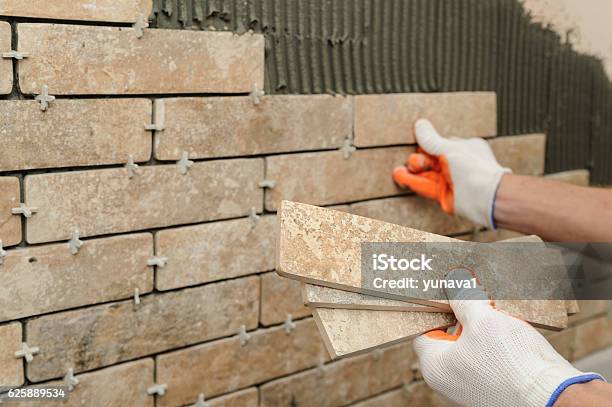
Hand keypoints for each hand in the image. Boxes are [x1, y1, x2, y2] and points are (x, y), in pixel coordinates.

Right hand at [393, 119, 510, 227]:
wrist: (485, 196)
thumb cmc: (473, 168)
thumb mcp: (448, 148)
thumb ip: (430, 139)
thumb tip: (420, 124)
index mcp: (462, 148)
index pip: (438, 143)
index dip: (426, 144)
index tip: (417, 143)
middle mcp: (456, 163)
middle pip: (430, 159)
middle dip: (419, 159)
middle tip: (418, 163)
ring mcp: (449, 179)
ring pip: (425, 173)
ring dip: (411, 172)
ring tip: (398, 171)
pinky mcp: (443, 194)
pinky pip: (425, 186)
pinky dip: (412, 182)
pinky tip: (400, 177)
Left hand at [414, 269, 603, 406]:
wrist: (553, 400)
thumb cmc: (514, 363)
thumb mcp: (483, 319)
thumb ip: (463, 299)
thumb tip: (454, 282)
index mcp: (434, 366)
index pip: (422, 330)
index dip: (434, 309)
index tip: (446, 294)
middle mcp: (447, 383)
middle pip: (446, 339)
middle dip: (461, 317)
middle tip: (474, 298)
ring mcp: (469, 390)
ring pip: (468, 351)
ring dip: (480, 331)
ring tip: (495, 313)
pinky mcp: (491, 393)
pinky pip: (485, 363)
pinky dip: (493, 347)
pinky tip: (508, 333)